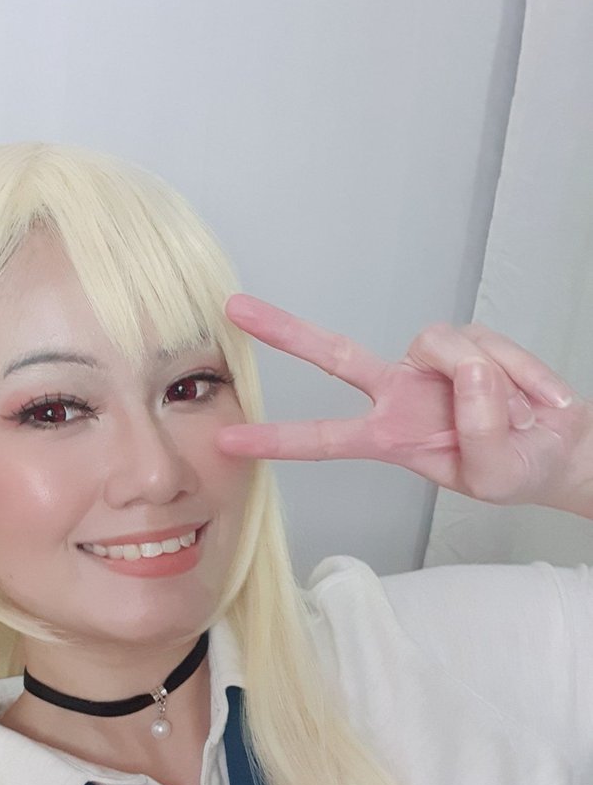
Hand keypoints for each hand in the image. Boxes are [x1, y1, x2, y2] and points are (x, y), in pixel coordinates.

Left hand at [218, 294, 592, 516]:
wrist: (557, 450)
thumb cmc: (514, 469)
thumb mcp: (492, 475)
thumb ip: (479, 431)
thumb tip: (470, 372)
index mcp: (389, 438)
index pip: (323, 440)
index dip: (277, 439)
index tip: (228, 439)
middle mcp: (398, 394)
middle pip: (335, 356)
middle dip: (285, 331)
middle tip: (234, 309)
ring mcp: (430, 365)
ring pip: (443, 347)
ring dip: (491, 383)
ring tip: (519, 416)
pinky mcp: (467, 342)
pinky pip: (489, 346)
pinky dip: (521, 374)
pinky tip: (533, 399)